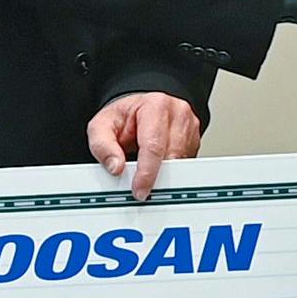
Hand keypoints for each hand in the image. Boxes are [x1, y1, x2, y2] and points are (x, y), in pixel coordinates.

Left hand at [85, 91, 201, 198]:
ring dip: (162, 173)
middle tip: (139, 187)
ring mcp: (190, 128)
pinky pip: (185, 165)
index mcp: (156, 106)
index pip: (154, 146)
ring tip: (145, 168)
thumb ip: (102, 146)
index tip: (139, 190)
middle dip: (155, 176)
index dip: (146, 173)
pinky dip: (170, 171)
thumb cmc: (123, 117)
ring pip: (180, 164)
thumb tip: (115, 167)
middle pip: (171, 157)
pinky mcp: (195, 142)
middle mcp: (178, 114)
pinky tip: (157, 164)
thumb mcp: (101, 126)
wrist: (138, 110)